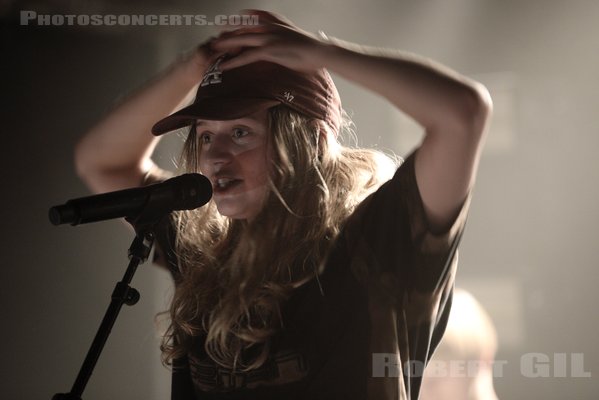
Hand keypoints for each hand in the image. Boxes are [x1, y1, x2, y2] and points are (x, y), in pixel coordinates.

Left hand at [211, 10, 327, 71]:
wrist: (320, 52)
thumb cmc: (311, 49)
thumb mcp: (295, 38)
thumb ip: (284, 38)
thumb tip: (282, 45)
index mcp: (276, 23)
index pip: (253, 17)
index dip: (240, 20)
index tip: (231, 23)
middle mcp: (270, 27)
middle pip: (243, 27)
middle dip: (228, 32)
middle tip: (216, 37)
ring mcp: (268, 38)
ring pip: (241, 40)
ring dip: (226, 45)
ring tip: (213, 50)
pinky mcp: (269, 50)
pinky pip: (247, 56)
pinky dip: (234, 61)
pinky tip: (225, 65)